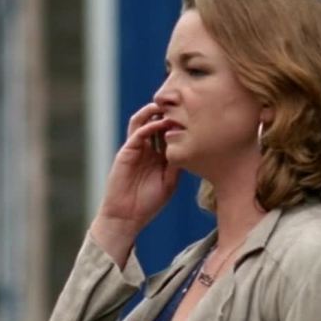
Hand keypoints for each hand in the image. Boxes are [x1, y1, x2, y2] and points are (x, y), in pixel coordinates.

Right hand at [90, 103, 180, 265]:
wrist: (127, 217)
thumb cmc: (148, 203)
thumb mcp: (170, 182)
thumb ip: (177, 165)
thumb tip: (191, 148)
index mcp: (158, 155)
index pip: (168, 132)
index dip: (179, 123)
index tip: (195, 115)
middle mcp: (146, 149)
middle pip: (155, 123)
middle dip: (166, 112)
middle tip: (181, 104)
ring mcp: (135, 149)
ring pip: (142, 123)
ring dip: (153, 113)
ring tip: (166, 106)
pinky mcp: (125, 153)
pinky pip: (135, 135)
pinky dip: (146, 127)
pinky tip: (158, 124)